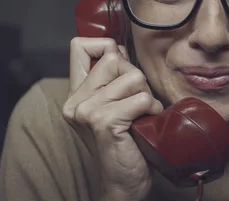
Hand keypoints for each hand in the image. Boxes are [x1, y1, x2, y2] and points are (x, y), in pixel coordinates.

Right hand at [62, 37, 163, 200]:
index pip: (80, 45)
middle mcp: (76, 100)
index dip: (106, 46)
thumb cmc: (127, 142)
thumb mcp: (115, 105)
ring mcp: (87, 111)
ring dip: (146, 96)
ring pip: (133, 77)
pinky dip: (152, 109)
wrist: (125, 182)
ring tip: (141, 116)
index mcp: (76, 93)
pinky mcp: (104, 122)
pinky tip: (146, 124)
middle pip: (115, 58)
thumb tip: (119, 49)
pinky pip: (141, 98)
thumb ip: (113, 79)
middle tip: (136, 103)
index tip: (120, 68)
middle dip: (135, 77)